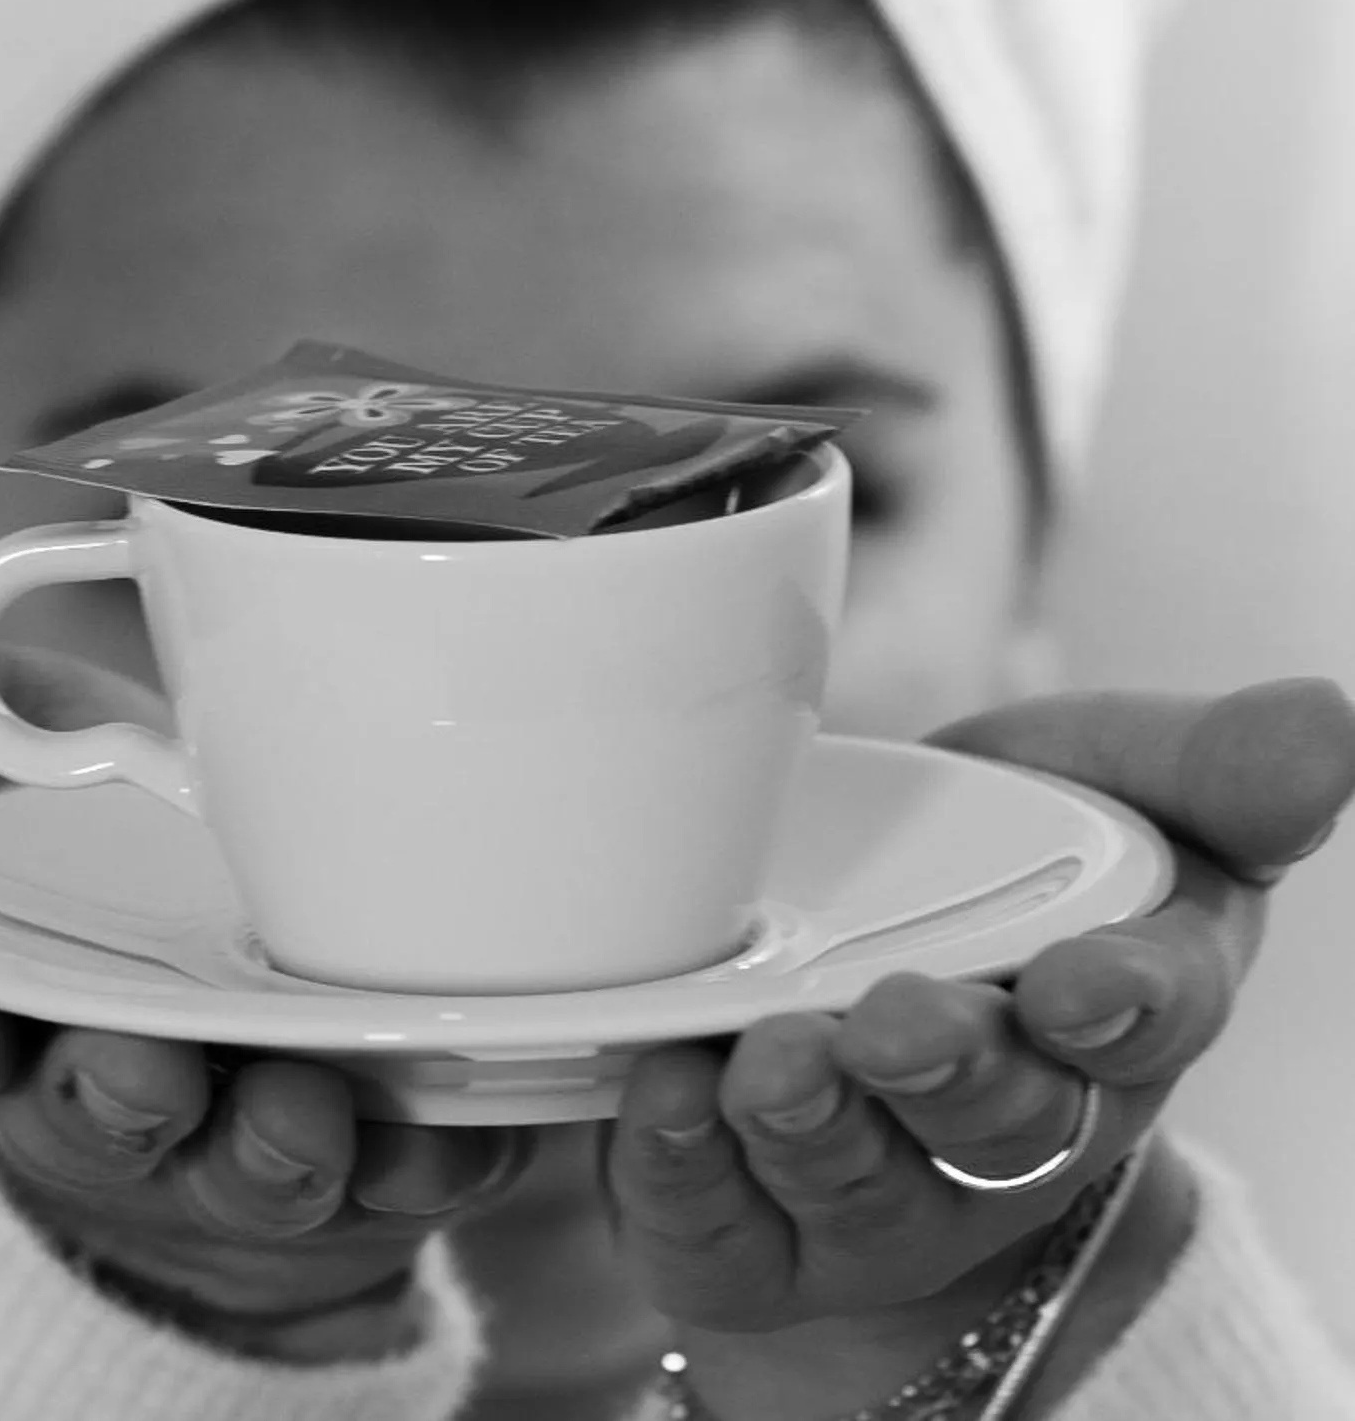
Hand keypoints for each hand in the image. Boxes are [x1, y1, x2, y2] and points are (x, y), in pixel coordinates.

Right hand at [0, 614, 530, 1358]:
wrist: (217, 963)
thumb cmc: (76, 849)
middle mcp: (106, 1079)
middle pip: (92, 1113)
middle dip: (112, 1099)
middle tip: (138, 1065)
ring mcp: (241, 1119)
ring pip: (248, 1162)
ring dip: (268, 1147)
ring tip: (298, 1105)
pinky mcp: (379, 1140)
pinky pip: (410, 1161)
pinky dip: (426, 1153)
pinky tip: (449, 1135)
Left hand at [604, 679, 1353, 1389]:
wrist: (867, 952)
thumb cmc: (1009, 863)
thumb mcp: (1117, 786)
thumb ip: (1216, 767)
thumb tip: (1329, 721)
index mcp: (1116, 1012)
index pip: (1147, 1016)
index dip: (1124, 1003)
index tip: (1084, 978)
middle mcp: (1007, 1127)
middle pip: (996, 1120)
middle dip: (950, 1073)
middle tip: (897, 1021)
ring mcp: (878, 1190)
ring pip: (855, 1181)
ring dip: (813, 1127)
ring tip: (768, 1061)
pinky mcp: (748, 1228)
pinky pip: (717, 1226)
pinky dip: (683, 1170)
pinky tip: (662, 1095)